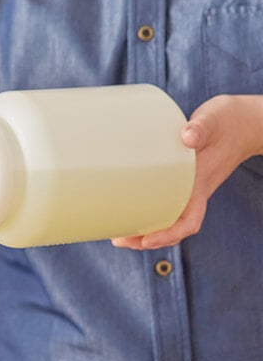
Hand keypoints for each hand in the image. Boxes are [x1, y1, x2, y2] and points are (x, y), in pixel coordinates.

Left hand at [112, 94, 262, 249]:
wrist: (242, 122)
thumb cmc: (228, 121)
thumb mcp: (214, 120)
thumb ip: (201, 128)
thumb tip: (187, 136)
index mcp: (201, 184)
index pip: (189, 221)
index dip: (169, 235)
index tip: (147, 240)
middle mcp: (193, 192)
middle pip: (172, 228)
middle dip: (147, 240)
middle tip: (118, 239)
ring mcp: (187, 189)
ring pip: (167, 219)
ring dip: (144, 231)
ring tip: (118, 235)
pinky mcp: (180, 181)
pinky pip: (164, 204)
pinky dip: (147, 212)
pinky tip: (127, 211)